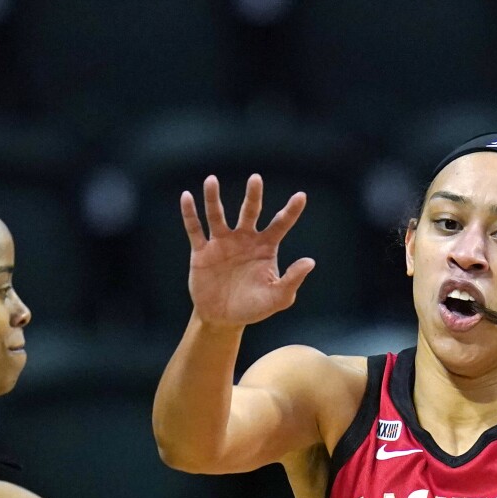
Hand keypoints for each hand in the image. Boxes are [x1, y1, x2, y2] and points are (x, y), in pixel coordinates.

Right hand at [180, 174, 314, 325]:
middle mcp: (244, 239)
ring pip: (217, 215)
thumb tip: (310, 261)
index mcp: (265, 247)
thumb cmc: (254, 307)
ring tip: (211, 180)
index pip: (280, 224)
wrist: (223, 318)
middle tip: (255, 179)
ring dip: (213, 198)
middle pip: (249, 211)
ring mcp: (222, 243)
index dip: (291, 211)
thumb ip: (292, 280)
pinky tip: (186, 197)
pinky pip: (195, 229)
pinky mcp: (202, 252)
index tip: (301, 195)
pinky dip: (190, 214)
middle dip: (253, 196)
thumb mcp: (277, 298)